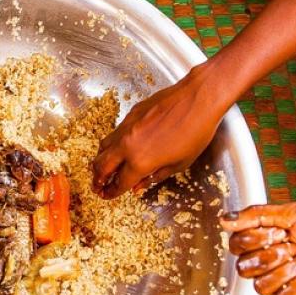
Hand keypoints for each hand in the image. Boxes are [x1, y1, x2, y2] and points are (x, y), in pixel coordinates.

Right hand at [93, 64, 225, 198]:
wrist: (197, 99)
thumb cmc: (195, 133)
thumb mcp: (179, 164)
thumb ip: (155, 177)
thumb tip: (138, 186)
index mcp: (140, 162)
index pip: (120, 182)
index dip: (112, 192)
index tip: (107, 195)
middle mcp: (127, 145)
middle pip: (102, 166)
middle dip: (98, 179)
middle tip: (98, 186)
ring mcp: (126, 128)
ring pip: (103, 147)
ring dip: (100, 161)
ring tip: (103, 168)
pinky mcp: (130, 115)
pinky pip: (114, 133)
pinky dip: (112, 145)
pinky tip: (120, 147)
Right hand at [222, 201, 295, 294]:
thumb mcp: (291, 213)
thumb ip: (256, 216)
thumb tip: (224, 219)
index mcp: (264, 240)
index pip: (236, 246)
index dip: (254, 239)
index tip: (279, 230)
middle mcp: (269, 262)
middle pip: (245, 268)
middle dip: (273, 254)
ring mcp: (282, 282)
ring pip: (261, 286)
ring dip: (288, 269)